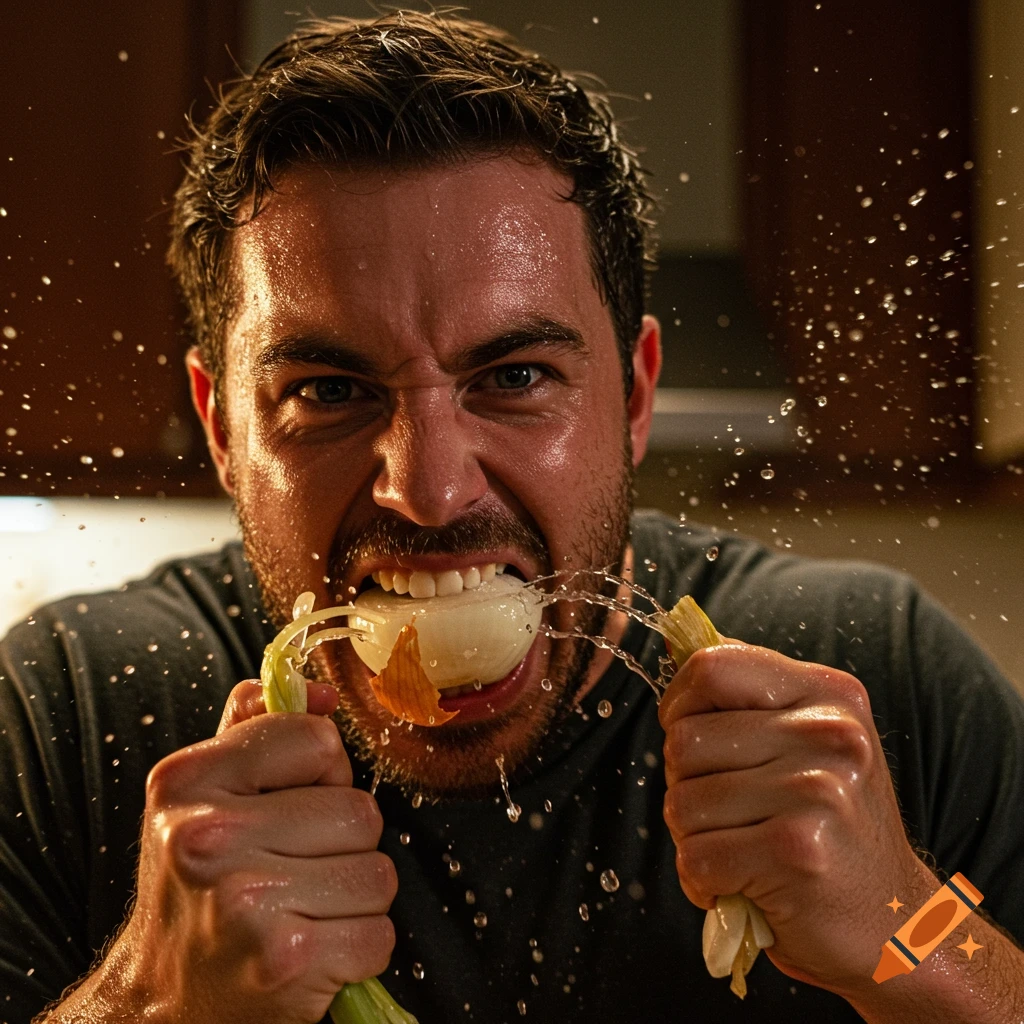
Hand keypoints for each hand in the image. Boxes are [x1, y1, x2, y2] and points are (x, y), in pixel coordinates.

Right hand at [91, 680, 395, 1023]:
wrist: (159, 1003)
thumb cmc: (196, 888)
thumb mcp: (203, 795)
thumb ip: (256, 728)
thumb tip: (324, 693)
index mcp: (189, 780)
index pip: (319, 740)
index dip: (322, 775)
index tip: (290, 804)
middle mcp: (210, 837)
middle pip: (360, 810)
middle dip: (343, 843)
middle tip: (293, 870)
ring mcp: (248, 902)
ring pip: (378, 874)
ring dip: (354, 897)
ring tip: (302, 909)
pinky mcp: (286, 961)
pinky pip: (379, 935)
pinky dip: (358, 948)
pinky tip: (311, 951)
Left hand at [659, 642, 935, 996]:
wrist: (900, 925)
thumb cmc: (835, 829)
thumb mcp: (811, 741)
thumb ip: (750, 696)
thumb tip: (678, 646)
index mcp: (829, 694)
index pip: (711, 666)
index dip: (679, 702)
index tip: (689, 733)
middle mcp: (829, 734)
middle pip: (684, 740)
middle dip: (685, 783)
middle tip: (731, 813)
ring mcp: (817, 792)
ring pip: (681, 802)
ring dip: (694, 838)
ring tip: (744, 849)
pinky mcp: (797, 853)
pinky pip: (695, 858)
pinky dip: (704, 882)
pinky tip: (746, 885)